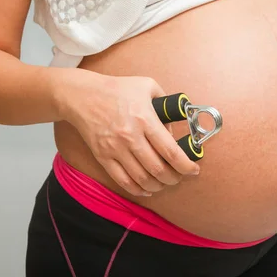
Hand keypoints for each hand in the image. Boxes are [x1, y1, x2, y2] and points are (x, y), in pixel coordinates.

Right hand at [55, 69, 200, 195]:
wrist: (82, 96)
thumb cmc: (117, 89)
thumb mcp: (148, 86)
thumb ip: (166, 104)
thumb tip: (176, 126)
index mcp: (145, 119)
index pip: (170, 151)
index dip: (186, 165)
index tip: (193, 170)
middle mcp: (130, 136)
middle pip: (158, 169)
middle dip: (174, 178)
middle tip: (180, 177)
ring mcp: (115, 149)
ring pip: (142, 178)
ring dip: (157, 186)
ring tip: (164, 183)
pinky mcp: (103, 157)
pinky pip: (123, 180)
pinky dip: (137, 189)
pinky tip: (146, 189)